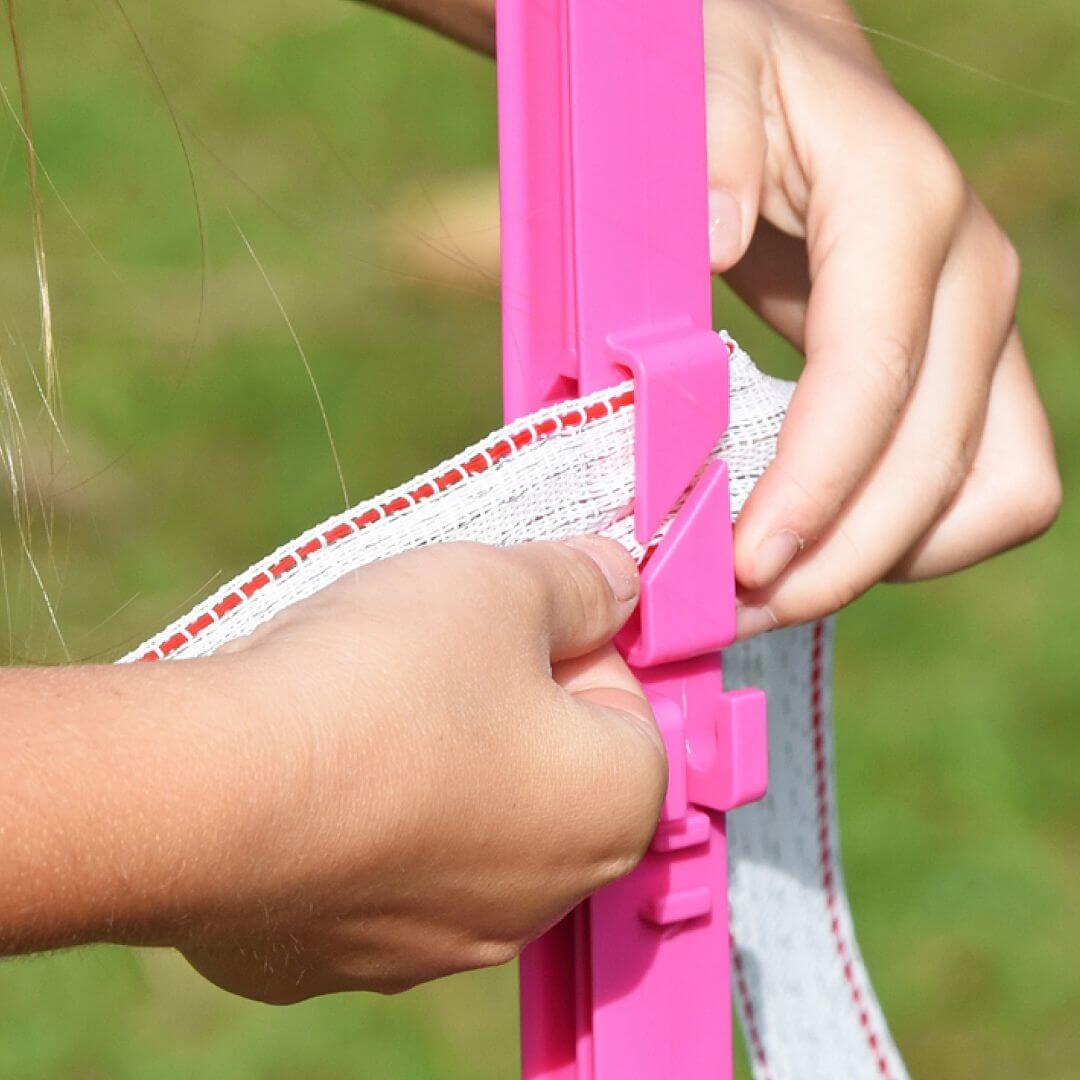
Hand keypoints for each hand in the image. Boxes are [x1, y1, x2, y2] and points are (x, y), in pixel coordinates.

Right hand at [179, 538, 663, 1001]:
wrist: (213, 790)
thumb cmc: (383, 685)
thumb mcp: (501, 588)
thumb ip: (580, 582)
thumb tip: (615, 580)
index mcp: (609, 811)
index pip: (631, 713)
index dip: (578, 645)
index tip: (519, 614)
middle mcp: (540, 898)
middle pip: (546, 770)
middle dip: (505, 698)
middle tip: (438, 647)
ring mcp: (440, 942)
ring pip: (460, 820)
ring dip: (431, 756)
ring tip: (365, 700)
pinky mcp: (342, 957)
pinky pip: (373, 867)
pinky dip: (359, 816)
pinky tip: (315, 767)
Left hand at [702, 0, 1060, 636]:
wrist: (767, 74)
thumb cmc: (721, 77)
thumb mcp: (696, 72)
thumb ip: (707, 140)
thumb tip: (720, 236)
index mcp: (900, 206)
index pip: (876, 381)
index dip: (815, 492)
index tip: (739, 564)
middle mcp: (965, 276)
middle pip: (941, 468)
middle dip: (838, 556)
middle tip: (731, 606)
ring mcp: (974, 329)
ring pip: (983, 496)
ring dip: (876, 560)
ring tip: (769, 590)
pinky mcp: (958, 369)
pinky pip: (967, 487)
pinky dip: (896, 536)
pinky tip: (813, 544)